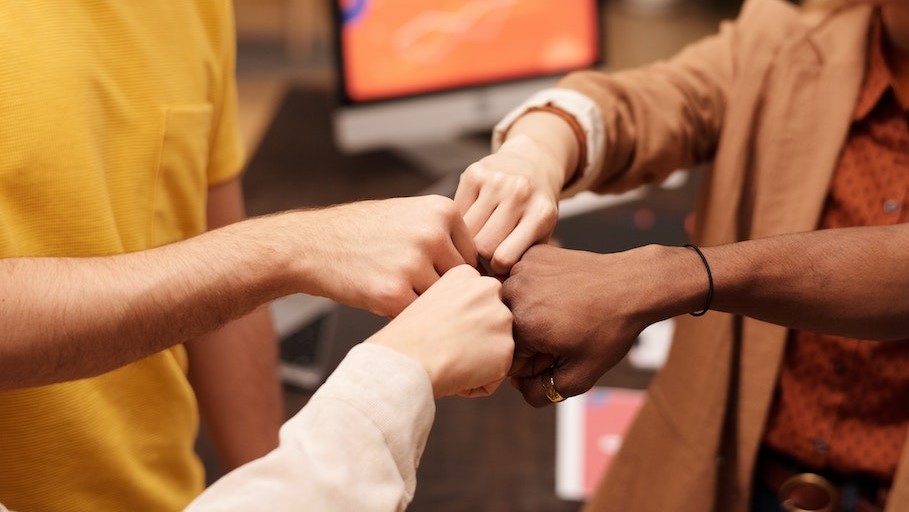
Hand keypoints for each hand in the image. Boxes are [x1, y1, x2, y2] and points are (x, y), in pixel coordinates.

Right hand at [294, 195, 477, 317]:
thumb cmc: (364, 233)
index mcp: (442, 211)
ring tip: (407, 303)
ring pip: (443, 301)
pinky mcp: (394, 293)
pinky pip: (420, 316)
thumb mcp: (409, 215)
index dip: (455, 274)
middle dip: (446, 294)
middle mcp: (432, 234)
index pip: (473, 256)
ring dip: (430, 308)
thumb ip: (445, 235)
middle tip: (426, 301)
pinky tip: (390, 308)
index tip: (435, 281)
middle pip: (462, 281)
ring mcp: (413, 264)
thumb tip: (484, 269)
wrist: (312, 245)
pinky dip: (409, 318)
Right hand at [367, 265, 513, 398]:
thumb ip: (457, 304)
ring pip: (496, 348)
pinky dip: (479, 383)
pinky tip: (456, 374)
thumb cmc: (407, 338)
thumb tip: (472, 325)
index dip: (460, 324)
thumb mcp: (429, 302)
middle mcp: (489, 289)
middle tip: (445, 347)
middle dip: (474, 341)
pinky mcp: (506, 348)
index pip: (478, 303)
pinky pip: (497, 374)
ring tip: (449, 360)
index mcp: (467, 274)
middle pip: (491, 323)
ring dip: (478, 361)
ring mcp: (501, 318)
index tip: (440, 329)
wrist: (406, 359)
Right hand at [454, 133, 564, 274]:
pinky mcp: (474, 173)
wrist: (533, 162)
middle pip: (482, 246)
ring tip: (474, 242)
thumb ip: (523, 259)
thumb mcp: (541, 234)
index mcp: (541, 214)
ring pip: (465, 231)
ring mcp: (496, 181)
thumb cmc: (534, 210)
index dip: (496, 270)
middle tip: (483, 256)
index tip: (496, 268)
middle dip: (481, 256)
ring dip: (467, 241)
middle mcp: (520, 194)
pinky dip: (459, 222)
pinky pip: (456, 212)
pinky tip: (468, 223)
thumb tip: (493, 292)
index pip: (504, 258)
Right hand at [502, 244, 694, 406]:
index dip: (536, 362)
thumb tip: (518, 387)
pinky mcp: (530, 255)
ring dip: (529, 313)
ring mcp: (520, 269)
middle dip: (530, 338)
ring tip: (563, 311)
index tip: (560, 351)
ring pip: (511, 306)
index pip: (509, 359)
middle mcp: (512, 294)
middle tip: (564, 331)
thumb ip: (542, 393)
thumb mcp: (581, 375)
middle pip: (507, 332)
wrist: (631, 285)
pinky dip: (536, 290)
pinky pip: (521, 282)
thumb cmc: (609, 330)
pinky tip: (560, 292)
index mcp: (521, 326)